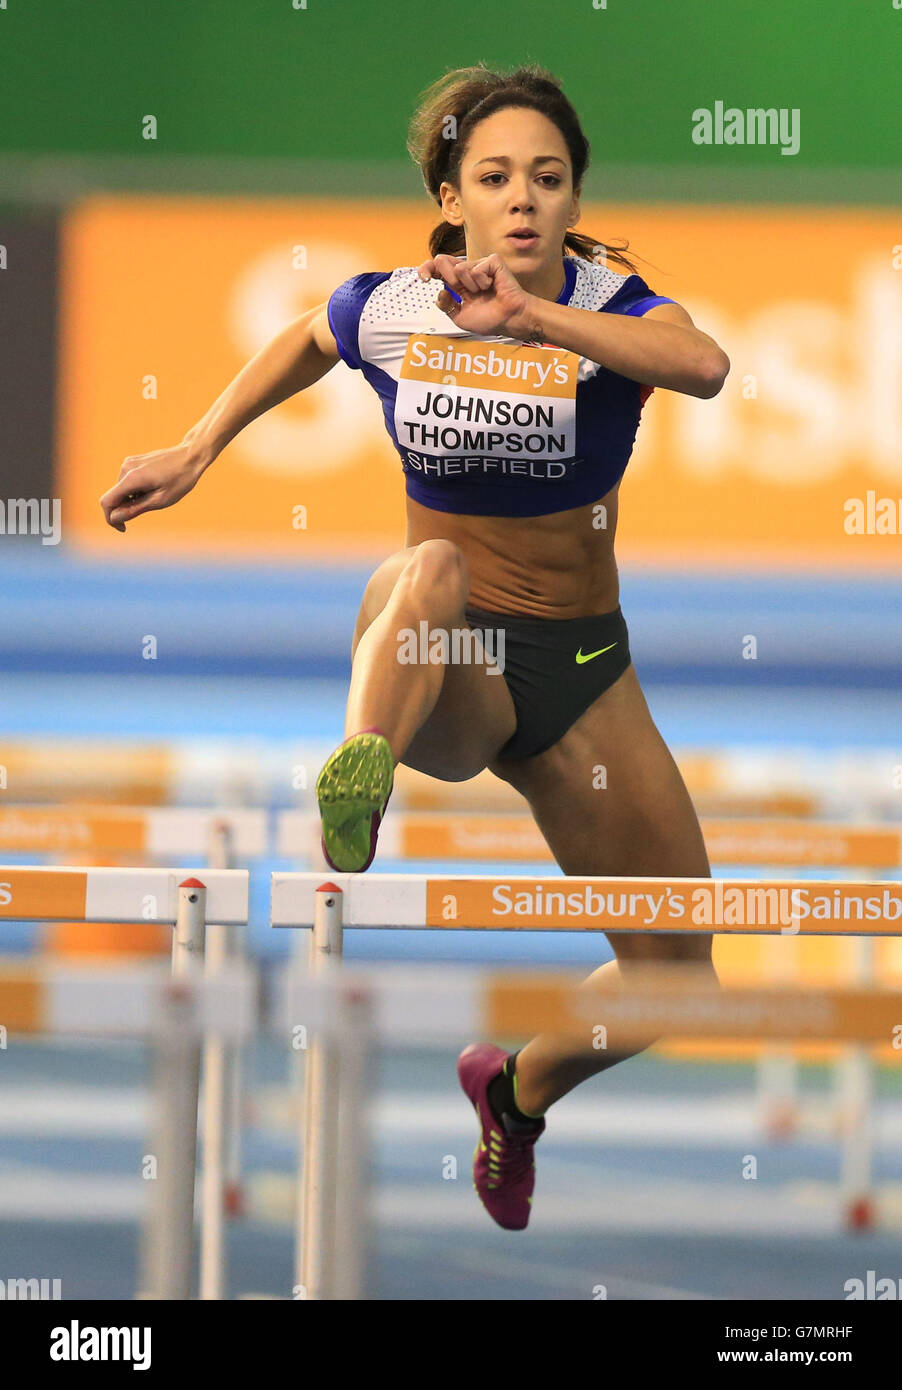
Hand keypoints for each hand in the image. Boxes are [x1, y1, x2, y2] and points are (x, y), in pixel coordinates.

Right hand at [99, 440, 208, 530]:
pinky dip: (135, 490)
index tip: (123, 528)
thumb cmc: (180, 479)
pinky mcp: (133, 461)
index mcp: (132, 478)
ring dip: (132, 499)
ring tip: (156, 495)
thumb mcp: (160, 500)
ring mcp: (129, 463)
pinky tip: (154, 488)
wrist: (190, 456)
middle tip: (150, 508)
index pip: (107, 502)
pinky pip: (127, 482)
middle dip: (125, 508)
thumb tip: (115, 518)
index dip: (110, 518)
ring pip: (121, 490)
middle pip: (114, 496)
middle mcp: (126, 468)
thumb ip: (135, 509)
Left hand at [417, 253, 539, 340]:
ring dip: (469, 287)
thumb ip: (446, 305)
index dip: (426, 270)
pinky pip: (475, 269)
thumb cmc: (490, 320)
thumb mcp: (459, 318)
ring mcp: (479, 265)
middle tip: (462, 290)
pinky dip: (482, 283)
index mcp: (458, 284)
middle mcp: (466, 273)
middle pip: (442, 261)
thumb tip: (440, 291)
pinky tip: (492, 287)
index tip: (423, 278)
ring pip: (459, 268)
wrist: (509, 319)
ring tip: (484, 293)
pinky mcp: (492, 261)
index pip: (436, 271)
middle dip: (447, 278)